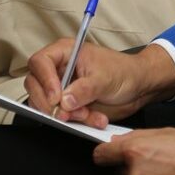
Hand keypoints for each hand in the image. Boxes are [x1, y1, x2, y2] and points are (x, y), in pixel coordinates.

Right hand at [24, 41, 174, 127]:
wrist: (139, 86)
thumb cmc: (125, 72)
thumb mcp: (105, 78)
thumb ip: (84, 89)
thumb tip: (64, 101)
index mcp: (65, 52)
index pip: (40, 62)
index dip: (44, 80)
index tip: (56, 97)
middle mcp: (59, 69)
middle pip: (35, 86)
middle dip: (51, 103)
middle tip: (67, 114)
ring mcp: (61, 88)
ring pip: (46, 105)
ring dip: (65, 115)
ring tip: (88, 115)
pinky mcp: (67, 105)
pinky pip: (60, 116)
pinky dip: (74, 122)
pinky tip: (94, 119)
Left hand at [93, 128, 174, 174]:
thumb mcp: (167, 133)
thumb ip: (139, 138)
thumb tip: (120, 142)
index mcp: (136, 150)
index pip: (101, 155)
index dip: (107, 154)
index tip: (111, 155)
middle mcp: (136, 173)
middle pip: (119, 172)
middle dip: (132, 167)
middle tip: (155, 163)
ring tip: (168, 174)